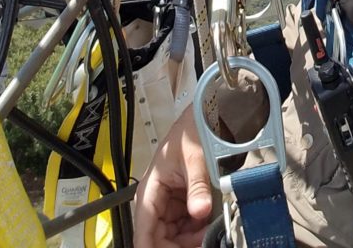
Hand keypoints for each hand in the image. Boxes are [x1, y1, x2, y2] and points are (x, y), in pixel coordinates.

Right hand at [134, 106, 212, 247]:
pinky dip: (197, 232)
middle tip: (201, 244)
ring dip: (190, 241)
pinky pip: (187, 227)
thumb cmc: (192, 132)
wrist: (206, 116)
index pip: (143, 233)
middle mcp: (156, 200)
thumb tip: (200, 211)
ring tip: (208, 235)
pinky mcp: (183, 203)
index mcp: (150, 190)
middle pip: (159, 239)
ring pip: (174, 237)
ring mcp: (170, 204)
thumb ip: (198, 187)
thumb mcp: (196, 159)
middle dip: (179, 246)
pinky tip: (209, 228)